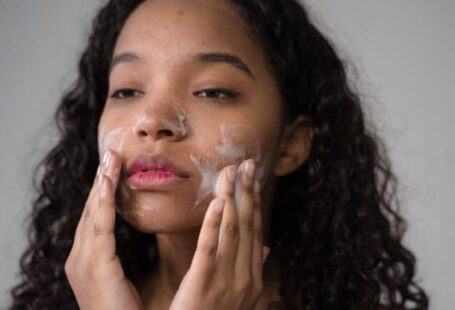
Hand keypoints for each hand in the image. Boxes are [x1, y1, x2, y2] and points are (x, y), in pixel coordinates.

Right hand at [64, 149, 141, 309]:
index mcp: (86, 259)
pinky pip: (101, 227)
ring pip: (93, 214)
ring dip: (102, 184)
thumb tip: (123, 236)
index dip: (102, 192)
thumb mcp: (118, 278)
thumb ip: (115, 256)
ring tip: (110, 159)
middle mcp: (79, 258)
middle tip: (110, 154)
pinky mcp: (95, 266)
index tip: (111, 169)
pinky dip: (104, 203)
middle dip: (100, 181)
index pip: (94, 219)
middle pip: (90, 211)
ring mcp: (83, 262)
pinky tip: (108, 182)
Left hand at [170, 159, 268, 309]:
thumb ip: (251, 267)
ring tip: (231, 172)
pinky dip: (214, 224)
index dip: (254, 201)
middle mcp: (246, 276)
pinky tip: (216, 202)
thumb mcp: (238, 295)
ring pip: (231, 231)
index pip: (254, 230)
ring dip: (232, 198)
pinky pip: (210, 249)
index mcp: (252, 275)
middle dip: (247, 192)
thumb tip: (266, 246)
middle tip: (247, 163)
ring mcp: (227, 281)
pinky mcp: (203, 284)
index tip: (253, 176)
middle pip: (247, 225)